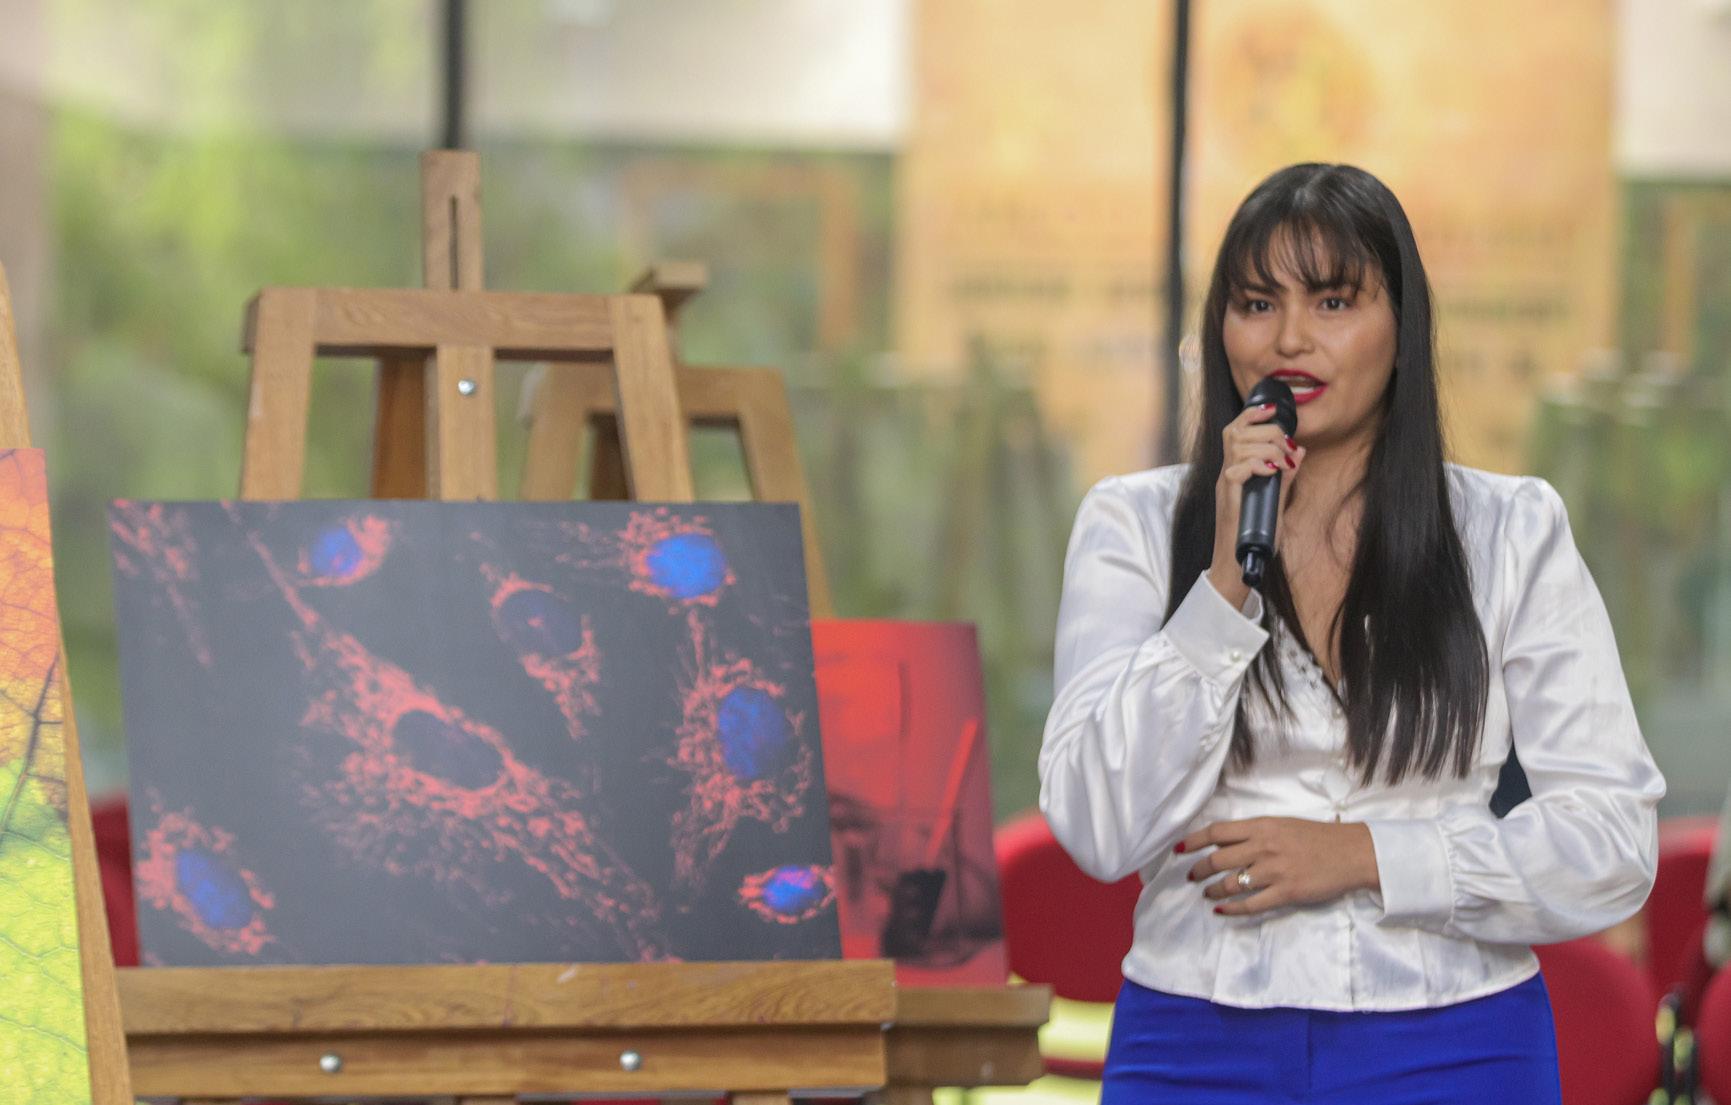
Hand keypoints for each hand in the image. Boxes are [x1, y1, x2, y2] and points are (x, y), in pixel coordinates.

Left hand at [1177, 817, 1378, 916]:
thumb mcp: (1282, 825)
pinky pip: (1251, 904)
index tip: (1179, 849)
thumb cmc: (1317, 836)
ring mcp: (1274, 871)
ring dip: (1213, 891)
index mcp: (1262, 826)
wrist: (1351, 852)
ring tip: (1207, 894)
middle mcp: (1264, 847)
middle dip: (1198, 870)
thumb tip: (1224, 843)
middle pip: (1217, 860)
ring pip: (1230, 884)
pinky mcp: (1286, 893)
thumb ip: (1255, 833)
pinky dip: (1232, 909)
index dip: (1193, 841)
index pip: (1217, 832)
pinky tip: (1222, 910)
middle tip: (1192, 877)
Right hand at [1208, 404, 1304, 608]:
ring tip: (1281, 462)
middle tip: (1286, 447)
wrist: (1237, 562)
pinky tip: (1271, 472)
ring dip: (1266, 448)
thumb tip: (1299, 451)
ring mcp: (1225, 485)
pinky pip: (1236, 470)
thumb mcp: (1275, 499)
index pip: (1235, 429)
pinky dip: (1256, 466)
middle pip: (1237, 432)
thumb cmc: (1253, 534)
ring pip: (1238, 446)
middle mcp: (1226, 472)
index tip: (1271, 409)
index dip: (1251, 414)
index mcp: (1235, 469)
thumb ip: (1285, 475)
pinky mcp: (1227, 498)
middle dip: (1268, 431)